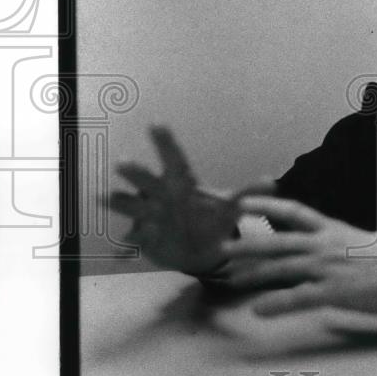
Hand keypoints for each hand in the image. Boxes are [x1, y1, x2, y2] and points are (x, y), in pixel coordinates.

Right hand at [109, 125, 273, 276]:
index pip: (175, 161)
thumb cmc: (210, 220)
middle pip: (148, 182)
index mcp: (183, 186)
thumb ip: (248, 194)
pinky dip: (128, 244)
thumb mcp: (230, 209)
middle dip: (136, 173)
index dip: (167, 144)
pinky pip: (133, 241)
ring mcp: (149, 218)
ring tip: (104, 197)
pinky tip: (120, 249)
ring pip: (132, 207)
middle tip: (123, 162)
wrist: (197, 251)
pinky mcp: (144, 240)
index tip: (156, 124)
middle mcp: (162, 198)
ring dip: (120, 202)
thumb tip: (272, 182)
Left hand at [212, 196, 376, 317]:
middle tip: (221, 247)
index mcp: (333, 229)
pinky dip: (275, 304)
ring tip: (231, 280)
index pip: (293, 211)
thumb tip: (322, 250)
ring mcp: (329, 267)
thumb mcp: (360, 243)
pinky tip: (259, 310)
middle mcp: (326, 244)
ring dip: (253, 274)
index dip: (266, 204)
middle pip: (278, 241)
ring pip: (282, 268)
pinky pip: (298, 297)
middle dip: (247, 244)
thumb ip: (336, 245)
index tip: (242, 201)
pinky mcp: (335, 292)